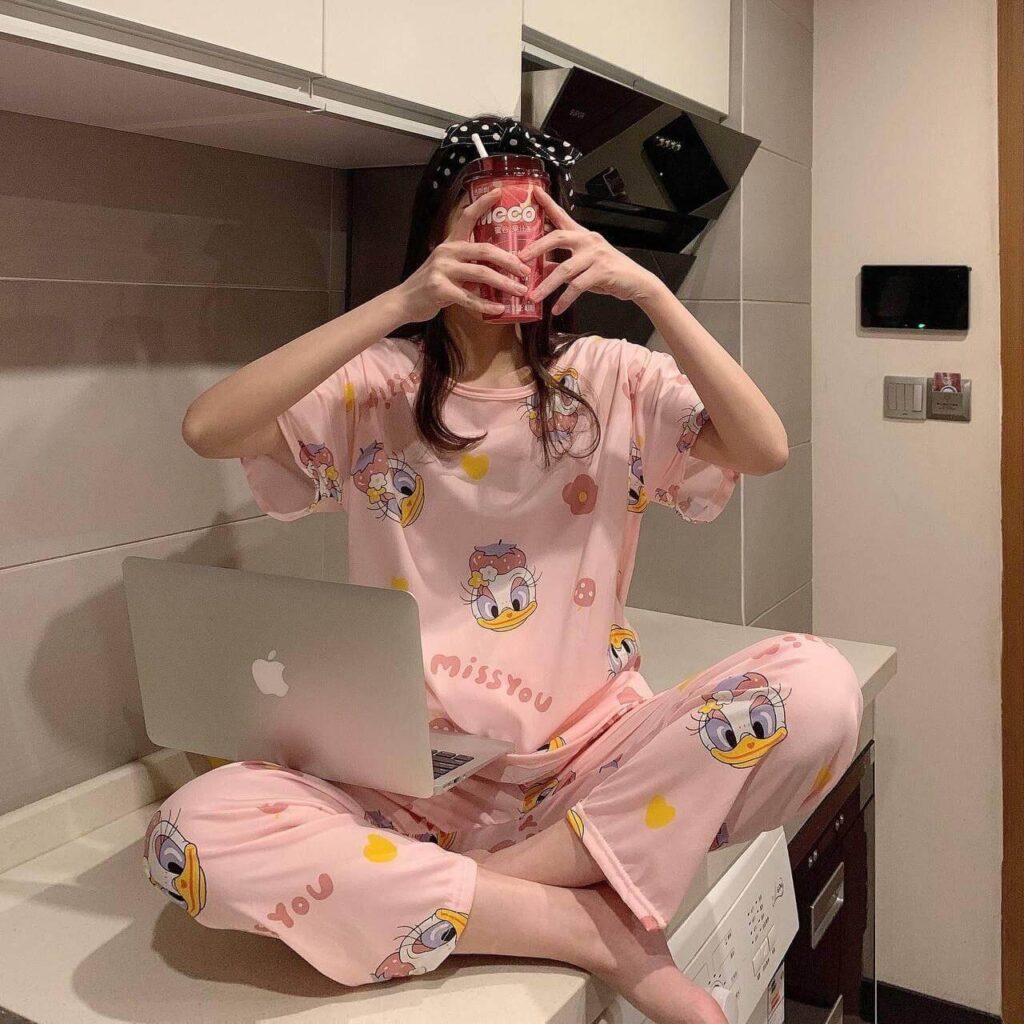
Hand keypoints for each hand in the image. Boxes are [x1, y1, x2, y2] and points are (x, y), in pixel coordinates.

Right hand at [393, 188, 531, 321]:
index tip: (499, 192)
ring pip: (481, 273)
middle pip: (484, 249)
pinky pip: (469, 297)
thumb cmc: (431, 285)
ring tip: (520, 291)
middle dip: (509, 260)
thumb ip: (468, 265)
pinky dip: (486, 305)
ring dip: (504, 283)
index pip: (466, 217)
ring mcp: (442, 269)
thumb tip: (497, 270)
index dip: (482, 203)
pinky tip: (499, 310)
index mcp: (450, 243)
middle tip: (526, 270)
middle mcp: (446, 252)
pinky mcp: (440, 289)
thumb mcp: (448, 268)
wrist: (404, 301)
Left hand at [518, 187, 665, 314]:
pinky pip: (577, 286)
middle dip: (536, 248)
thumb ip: (563, 265)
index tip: (535, 192)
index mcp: (582, 236)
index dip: (548, 204)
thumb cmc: (608, 273)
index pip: (562, 216)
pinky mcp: (602, 272)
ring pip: (564, 269)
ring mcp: (595, 255)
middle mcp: (588, 241)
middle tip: (520, 258)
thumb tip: (542, 268)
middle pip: (557, 237)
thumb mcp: (583, 267)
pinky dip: (564, 299)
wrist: (636, 282)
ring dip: (547, 285)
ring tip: (534, 296)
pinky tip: (556, 309)